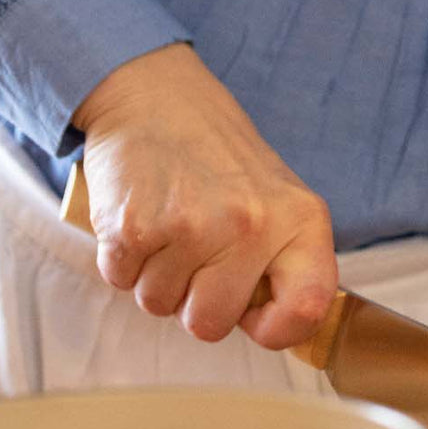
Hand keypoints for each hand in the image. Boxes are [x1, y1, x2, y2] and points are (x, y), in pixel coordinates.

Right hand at [72, 43, 336, 348]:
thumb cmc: (220, 159)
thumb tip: (278, 328)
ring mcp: (192, 226)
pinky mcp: (136, 225)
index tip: (255, 316)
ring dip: (157, 277)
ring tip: (169, 228)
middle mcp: (252, 226)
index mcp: (301, 223)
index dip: (276, 329)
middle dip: (195, 303)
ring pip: (160, 305)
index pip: (306, 310)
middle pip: (211, 324)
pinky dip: (123, 261)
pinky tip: (142, 221)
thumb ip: (285, 261)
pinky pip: (121, 281)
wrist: (158, 99)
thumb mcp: (279, 201)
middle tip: (196, 256)